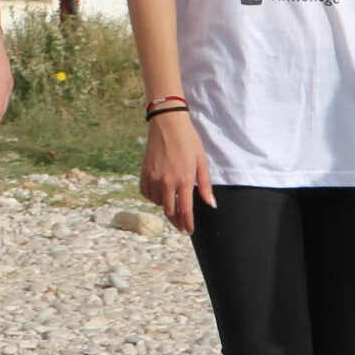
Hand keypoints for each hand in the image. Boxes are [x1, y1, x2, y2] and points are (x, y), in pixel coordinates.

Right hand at [140, 111, 212, 234]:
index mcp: (183, 180)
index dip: (187, 223)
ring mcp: (153, 177)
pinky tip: (158, 195)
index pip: (185, 210)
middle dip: (176, 221)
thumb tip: (210, 204)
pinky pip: (145, 192)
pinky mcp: (144, 172)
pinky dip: (152, 197)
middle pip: (169, 211)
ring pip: (156, 203)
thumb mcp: (202, 162)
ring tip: (171, 206)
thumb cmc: (188, 141)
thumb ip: (205, 185)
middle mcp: (166, 181)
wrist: (167, 124)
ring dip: (164, 207)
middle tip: (180, 225)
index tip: (189, 231)